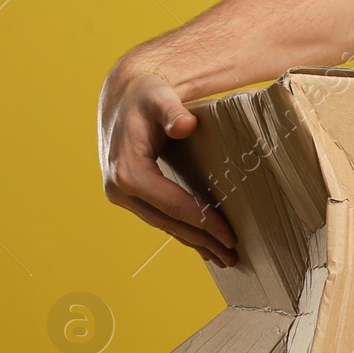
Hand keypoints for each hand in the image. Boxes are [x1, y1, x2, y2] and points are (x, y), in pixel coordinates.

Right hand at [97, 62, 237, 266]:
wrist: (125, 95)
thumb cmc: (147, 95)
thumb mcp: (160, 97)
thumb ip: (173, 111)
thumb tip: (186, 125)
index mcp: (127, 170)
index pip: (172, 204)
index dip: (203, 221)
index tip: (229, 234)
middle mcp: (119, 189)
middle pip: (169, 222)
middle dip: (202, 240)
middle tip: (234, 255)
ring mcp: (123, 195)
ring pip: (164, 225)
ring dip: (194, 242)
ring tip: (224, 257)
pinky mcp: (131, 196)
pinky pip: (160, 218)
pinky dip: (183, 232)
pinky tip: (203, 246)